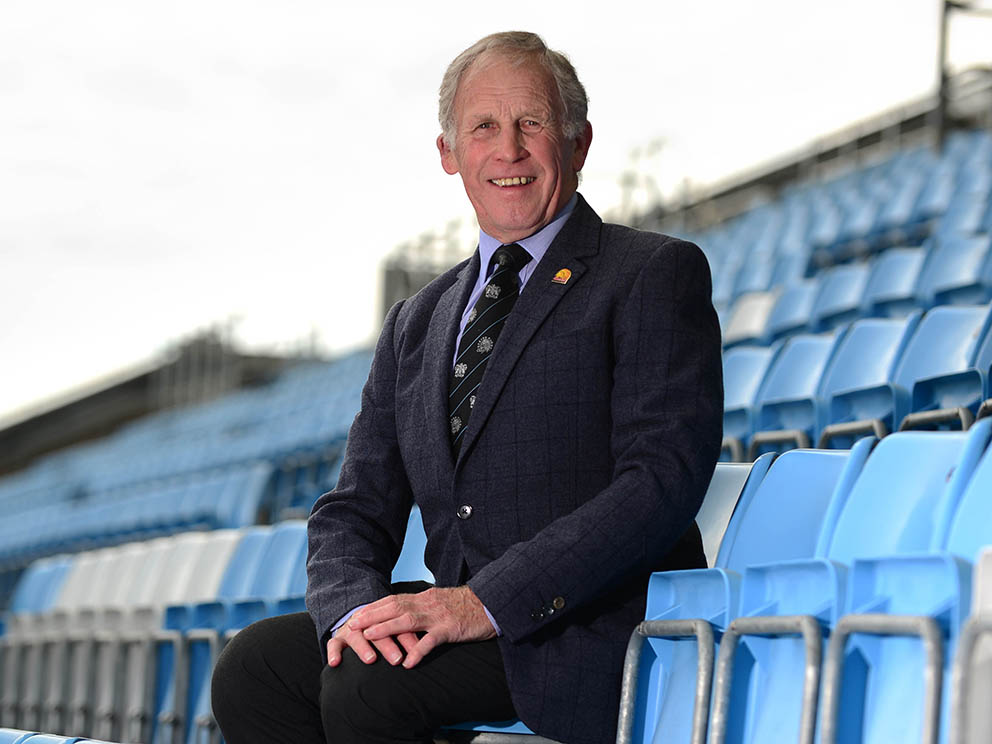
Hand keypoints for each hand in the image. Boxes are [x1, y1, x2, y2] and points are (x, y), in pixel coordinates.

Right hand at [326, 619, 418, 668]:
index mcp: (382, 615)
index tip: (413, 650)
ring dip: (363, 647)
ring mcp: (351, 628)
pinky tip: (335, 663)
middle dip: (387, 644)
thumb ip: (408, 639)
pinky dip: (333, 652)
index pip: (395, 624)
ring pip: (356, 635)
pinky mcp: (338, 637)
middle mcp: (366, 621)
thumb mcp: (396, 629)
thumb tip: (419, 654)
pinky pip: (333, 644)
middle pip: (376, 630)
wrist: (357, 618)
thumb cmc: (382, 627)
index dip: (405, 637)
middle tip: (396, 658)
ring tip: (371, 658)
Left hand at [346, 586, 495, 668]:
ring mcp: (438, 616)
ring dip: (387, 628)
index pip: (393, 600)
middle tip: (353, 624)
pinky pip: (432, 641)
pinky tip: (408, 662)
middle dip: (372, 615)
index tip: (357, 614)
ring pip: (408, 621)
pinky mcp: (451, 628)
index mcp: (424, 597)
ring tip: (370, 637)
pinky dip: (419, 651)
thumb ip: (423, 606)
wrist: (491, 602)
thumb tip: (404, 612)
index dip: (374, 607)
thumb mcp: (440, 602)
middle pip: (395, 607)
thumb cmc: (465, 605)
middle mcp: (427, 604)